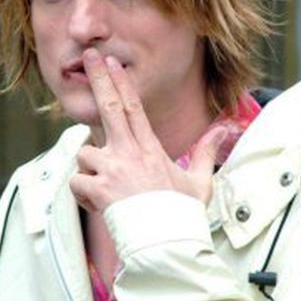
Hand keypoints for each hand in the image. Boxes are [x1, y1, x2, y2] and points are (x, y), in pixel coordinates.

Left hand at [69, 48, 226, 212]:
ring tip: (104, 186)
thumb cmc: (181, 215)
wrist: (167, 243)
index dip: (122, 82)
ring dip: (88, 166)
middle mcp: (129, 153)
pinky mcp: (98, 188)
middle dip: (98, 79)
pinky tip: (98, 204)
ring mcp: (111, 169)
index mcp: (150, 148)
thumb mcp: (199, 182)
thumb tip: (223, 130)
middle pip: (109, 107)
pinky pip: (77, 183)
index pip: (134, 107)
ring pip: (84, 152)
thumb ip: (207, 153)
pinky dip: (82, 193)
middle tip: (88, 57)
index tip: (112, 63)